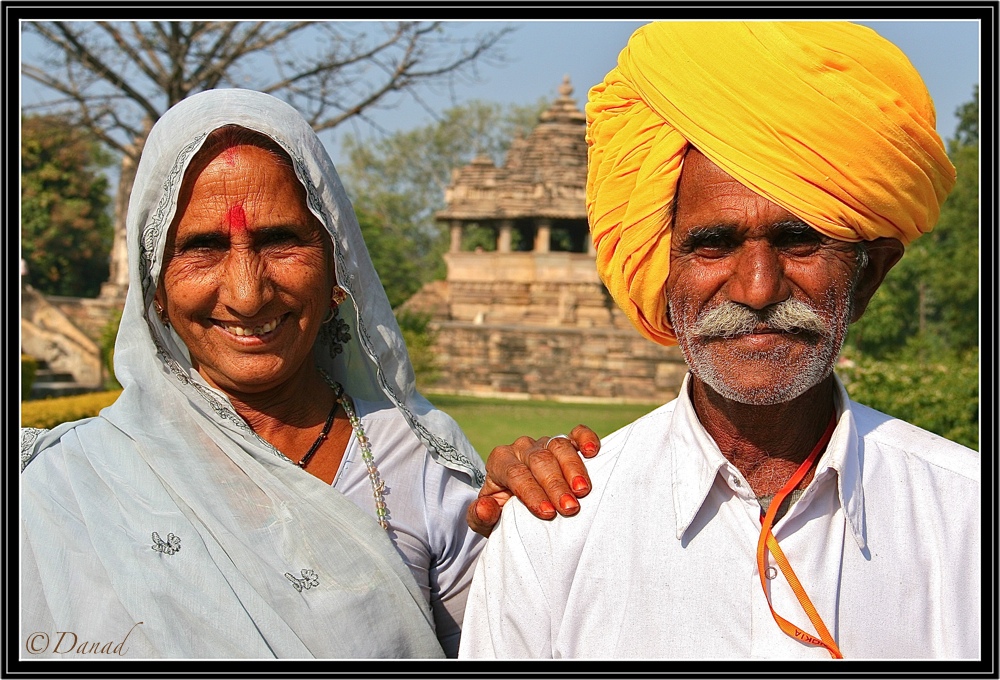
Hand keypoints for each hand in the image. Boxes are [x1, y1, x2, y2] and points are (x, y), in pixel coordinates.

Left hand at [466, 424, 600, 537]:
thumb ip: (479, 516)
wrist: (515, 504)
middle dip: (555, 485)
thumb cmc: (502, 513)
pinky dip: (586, 438)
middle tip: (570, 508)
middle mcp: (522, 448)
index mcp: (500, 461)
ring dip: (573, 468)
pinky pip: (577, 433)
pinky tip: (593, 452)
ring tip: (583, 491)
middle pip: (540, 460)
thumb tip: (484, 508)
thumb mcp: (484, 520)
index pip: (516, 474)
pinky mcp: (565, 441)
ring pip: (559, 446)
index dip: (532, 492)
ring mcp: (544, 442)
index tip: (547, 513)